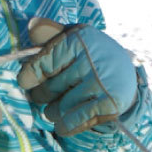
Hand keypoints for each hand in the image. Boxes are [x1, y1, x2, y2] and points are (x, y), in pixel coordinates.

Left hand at [16, 19, 140, 135]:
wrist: (125, 77)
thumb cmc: (88, 56)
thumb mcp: (72, 39)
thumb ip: (50, 33)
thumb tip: (32, 25)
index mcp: (79, 40)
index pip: (43, 63)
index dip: (30, 76)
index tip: (26, 81)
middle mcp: (92, 60)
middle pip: (50, 88)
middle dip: (42, 95)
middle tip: (44, 95)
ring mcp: (101, 83)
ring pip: (60, 107)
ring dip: (53, 112)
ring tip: (56, 108)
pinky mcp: (110, 103)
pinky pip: (75, 120)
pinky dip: (65, 126)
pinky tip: (61, 125)